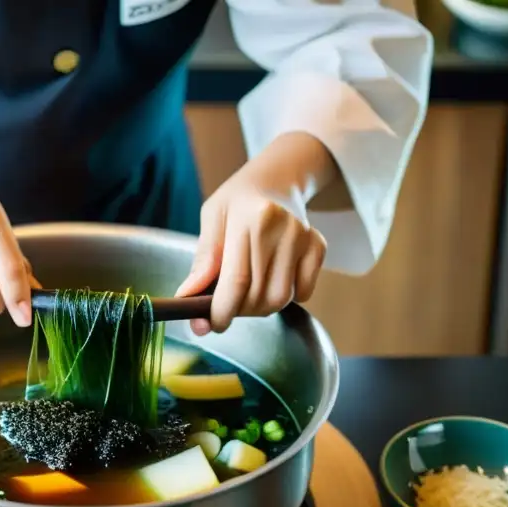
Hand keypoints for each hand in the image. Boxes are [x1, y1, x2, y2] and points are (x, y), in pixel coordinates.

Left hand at [175, 132, 335, 334]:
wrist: (274, 180)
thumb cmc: (237, 201)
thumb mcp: (212, 218)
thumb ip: (203, 259)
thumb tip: (188, 296)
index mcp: (251, 219)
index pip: (237, 281)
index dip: (222, 311)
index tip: (211, 325)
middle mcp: (282, 228)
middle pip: (259, 295)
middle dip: (237, 311)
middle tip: (226, 304)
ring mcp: (303, 238)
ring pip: (281, 299)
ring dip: (259, 308)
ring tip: (246, 292)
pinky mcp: (318, 246)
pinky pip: (304, 292)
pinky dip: (287, 297)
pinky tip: (271, 280)